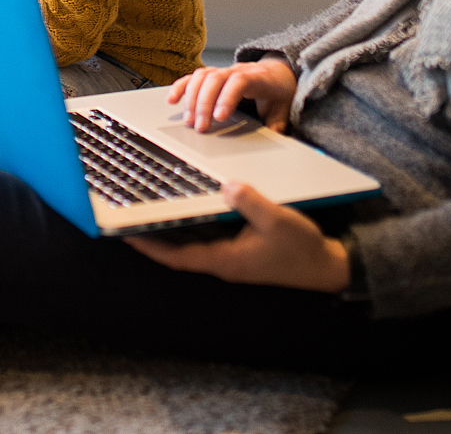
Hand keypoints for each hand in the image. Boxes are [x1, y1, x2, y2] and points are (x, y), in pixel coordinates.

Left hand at [125, 181, 350, 289]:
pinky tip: (185, 209)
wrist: (325, 266)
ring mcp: (229, 257)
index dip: (149, 246)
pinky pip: (205, 239)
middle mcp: (222, 261)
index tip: (125, 235)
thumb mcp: (277, 220)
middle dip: (151, 237)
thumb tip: (227, 185)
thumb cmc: (300, 248)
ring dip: (168, 231)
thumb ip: (251, 202)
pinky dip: (190, 226)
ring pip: (189, 245)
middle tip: (127, 218)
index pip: (176, 256)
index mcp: (224, 259)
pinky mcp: (238, 251)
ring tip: (146, 211)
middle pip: (177, 251)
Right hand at [166, 57, 295, 131]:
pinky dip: (181, 87)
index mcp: (257, 77)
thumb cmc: (278, 92)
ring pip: (202, 76)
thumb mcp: (284, 109)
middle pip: (215, 79)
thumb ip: (279, 124)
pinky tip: (172, 100)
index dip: (227, 97)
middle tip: (200, 127)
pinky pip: (193, 77)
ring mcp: (223, 71)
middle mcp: (237, 70)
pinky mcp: (213, 75)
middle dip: (204, 103)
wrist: (278, 73)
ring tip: (189, 121)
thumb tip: (275, 139)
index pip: (239, 81)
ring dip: (191, 98)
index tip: (219, 118)